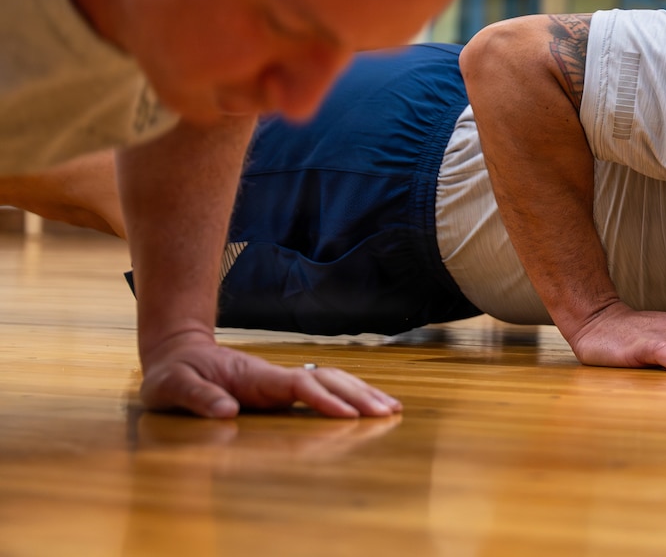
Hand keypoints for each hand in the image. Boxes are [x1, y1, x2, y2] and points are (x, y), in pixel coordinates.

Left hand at [140, 331, 401, 418]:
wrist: (177, 351)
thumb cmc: (172, 372)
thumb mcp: (171, 387)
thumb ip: (197, 397)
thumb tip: (228, 411)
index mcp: (254, 377)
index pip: (299, 386)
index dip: (325, 400)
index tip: (349, 416)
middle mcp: (275, 377)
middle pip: (328, 380)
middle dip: (359, 395)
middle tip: (388, 413)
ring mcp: (280, 382)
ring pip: (332, 381)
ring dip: (361, 393)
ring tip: (391, 409)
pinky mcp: (280, 389)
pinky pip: (323, 390)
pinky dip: (348, 395)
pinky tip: (365, 405)